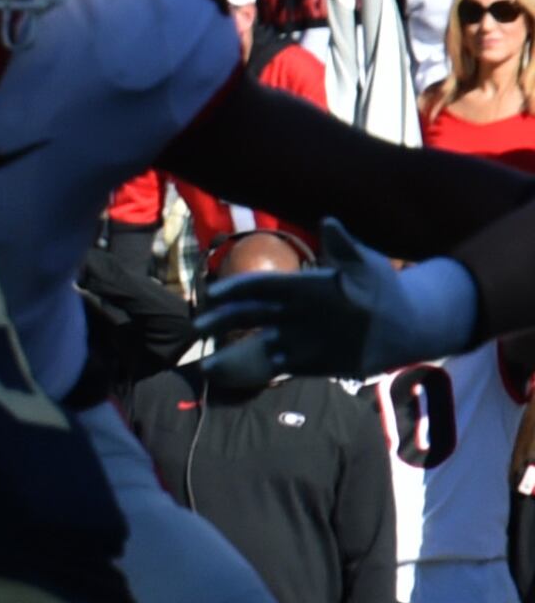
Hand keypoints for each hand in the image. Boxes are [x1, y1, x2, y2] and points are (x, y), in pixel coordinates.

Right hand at [195, 222, 479, 382]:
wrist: (403, 325)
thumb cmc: (384, 288)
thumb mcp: (367, 266)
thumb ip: (345, 249)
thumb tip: (329, 222)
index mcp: (300, 287)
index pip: (262, 286)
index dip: (237, 288)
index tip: (213, 294)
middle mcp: (290, 312)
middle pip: (249, 315)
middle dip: (222, 320)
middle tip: (198, 328)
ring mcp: (294, 337)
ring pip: (255, 344)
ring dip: (231, 354)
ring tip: (207, 367)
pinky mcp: (303, 361)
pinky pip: (271, 367)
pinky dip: (250, 373)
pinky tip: (229, 380)